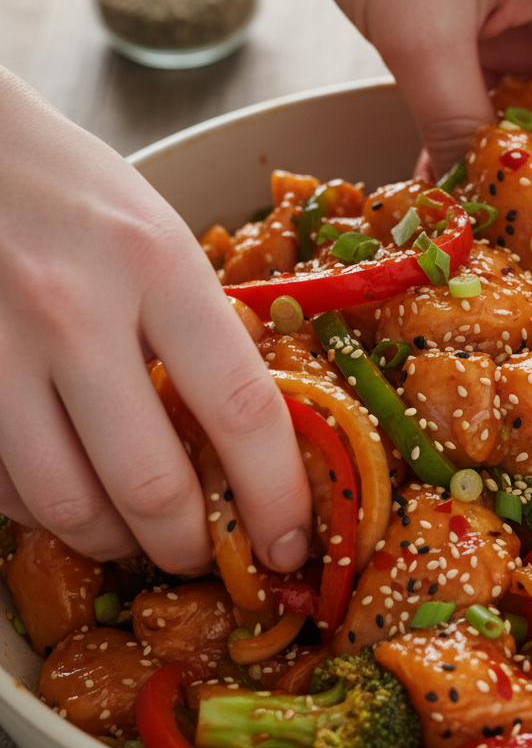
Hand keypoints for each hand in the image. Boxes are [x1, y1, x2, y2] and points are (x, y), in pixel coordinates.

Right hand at [0, 70, 310, 574]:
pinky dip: (47, 511)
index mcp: (158, 266)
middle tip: (207, 553)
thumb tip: (242, 437)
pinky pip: (5, 486)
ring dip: (117, 542)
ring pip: (67, 504)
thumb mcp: (161, 240)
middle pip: (151, 483)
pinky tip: (72, 494)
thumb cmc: (77, 193)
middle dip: (191, 545)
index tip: (287, 543)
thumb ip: (201, 331)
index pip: (241, 409)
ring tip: (140, 536)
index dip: (275, 495)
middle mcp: (75, 310)